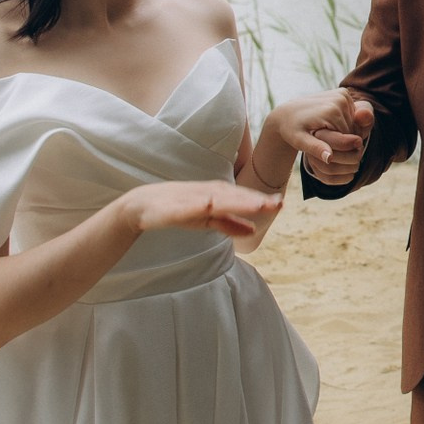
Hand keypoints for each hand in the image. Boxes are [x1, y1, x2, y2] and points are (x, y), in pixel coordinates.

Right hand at [115, 180, 280, 239]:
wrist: (142, 206)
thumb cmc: (179, 209)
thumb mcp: (207, 219)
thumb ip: (230, 224)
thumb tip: (254, 230)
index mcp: (215, 195)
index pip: (241, 197)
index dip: (260, 200)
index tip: (281, 203)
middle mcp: (205, 193)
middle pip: (234, 196)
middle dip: (254, 199)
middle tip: (277, 203)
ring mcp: (189, 199)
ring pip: (216, 199)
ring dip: (235, 200)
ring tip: (255, 204)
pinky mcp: (171, 207)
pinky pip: (186, 206)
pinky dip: (199, 204)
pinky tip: (211, 204)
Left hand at [258, 89, 375, 187]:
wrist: (286, 113)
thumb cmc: (292, 130)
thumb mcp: (301, 142)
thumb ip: (316, 149)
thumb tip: (329, 158)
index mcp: (333, 110)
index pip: (348, 137)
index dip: (337, 146)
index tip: (320, 144)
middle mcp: (340, 98)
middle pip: (352, 128)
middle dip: (340, 137)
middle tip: (320, 137)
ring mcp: (342, 94)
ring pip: (352, 122)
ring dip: (342, 130)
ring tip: (323, 131)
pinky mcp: (343, 93)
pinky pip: (350, 114)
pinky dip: (342, 121)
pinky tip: (328, 123)